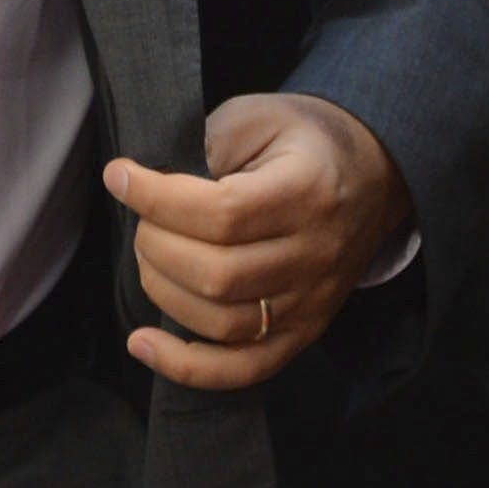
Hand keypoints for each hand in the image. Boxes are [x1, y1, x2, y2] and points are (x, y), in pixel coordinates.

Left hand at [103, 91, 412, 389]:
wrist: (370, 172)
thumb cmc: (299, 140)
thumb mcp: (254, 118)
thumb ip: (206, 146)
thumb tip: (144, 186)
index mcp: (306, 192)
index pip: (222, 213)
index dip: (157, 199)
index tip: (118, 176)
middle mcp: (315, 256)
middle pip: (217, 275)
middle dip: (156, 244)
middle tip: (140, 216)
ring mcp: (312, 303)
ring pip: (223, 323)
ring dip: (163, 291)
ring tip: (148, 253)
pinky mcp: (303, 334)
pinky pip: (244, 369)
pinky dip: (188, 366)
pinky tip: (143, 344)